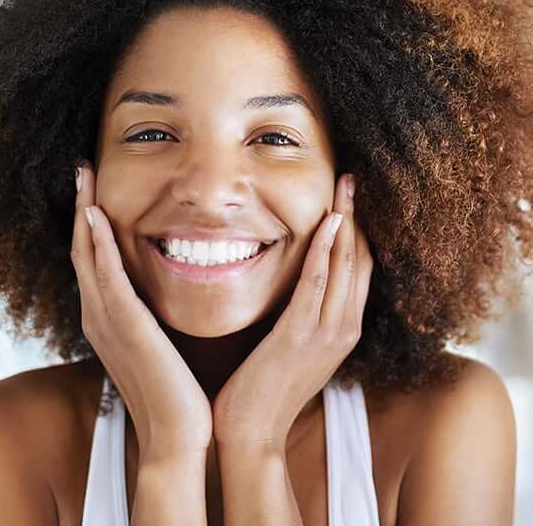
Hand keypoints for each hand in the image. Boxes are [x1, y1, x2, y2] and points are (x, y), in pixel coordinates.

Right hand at [70, 160, 212, 461]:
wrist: (177, 435)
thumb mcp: (156, 344)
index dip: (88, 223)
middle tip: (81, 170)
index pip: (92, 260)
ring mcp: (107, 321)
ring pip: (87, 255)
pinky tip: (95, 215)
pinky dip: (98, 245)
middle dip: (80, 208)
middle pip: (82, 250)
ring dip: (83, 214)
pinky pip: (107, 277)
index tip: (93, 190)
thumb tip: (157, 296)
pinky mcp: (125, 326)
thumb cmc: (173, 391)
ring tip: (84, 177)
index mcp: (107, 319)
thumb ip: (148, 317)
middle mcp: (98, 316)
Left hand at [212, 173, 373, 450]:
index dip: (358, 232)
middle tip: (352, 180)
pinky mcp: (300, 335)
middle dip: (358, 217)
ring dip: (346, 222)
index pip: (360, 271)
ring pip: (346, 266)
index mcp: (343, 330)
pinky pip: (317, 283)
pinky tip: (328, 222)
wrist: (253, 432)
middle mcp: (344, 328)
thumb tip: (299, 285)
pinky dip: (326, 250)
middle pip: (360, 261)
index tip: (351, 200)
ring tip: (346, 187)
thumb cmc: (268, 388)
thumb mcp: (297, 348)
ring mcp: (326, 333)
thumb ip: (306, 316)